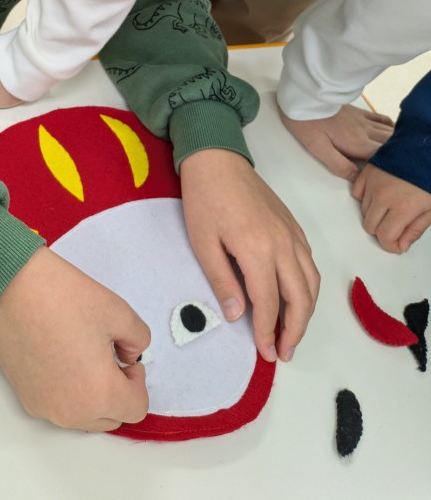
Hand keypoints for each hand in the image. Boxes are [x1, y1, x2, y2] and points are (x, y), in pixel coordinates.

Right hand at [0, 247, 149, 431]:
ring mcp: (45, 407)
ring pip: (84, 416)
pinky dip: (68, 392)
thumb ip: (139, 341)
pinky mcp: (26, 397)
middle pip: (111, 418)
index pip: (136, 409)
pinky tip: (62, 358)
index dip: (137, 380)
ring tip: (82, 356)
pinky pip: (59, 407)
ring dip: (92, 395)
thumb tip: (130, 356)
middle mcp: (71, 411)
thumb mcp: (120, 313)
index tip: (125, 358)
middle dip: (117, 391)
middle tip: (107, 356)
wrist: (13, 287)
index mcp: (100, 394)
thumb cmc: (63, 298)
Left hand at [180, 149, 319, 362]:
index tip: (264, 353)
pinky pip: (310, 264)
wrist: (218, 161)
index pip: (268, 303)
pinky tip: (296, 298)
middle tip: (283, 352)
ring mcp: (293, 234)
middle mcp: (284, 245)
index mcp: (258, 250)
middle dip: (295, 330)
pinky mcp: (295, 227)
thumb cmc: (204, 201)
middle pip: (301, 298)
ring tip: (292, 333)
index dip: (267, 332)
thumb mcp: (203, 244)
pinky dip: (308, 288)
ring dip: (306, 312)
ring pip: (312, 282)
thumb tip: (235, 316)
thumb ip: (221, 281)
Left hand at [280, 104, 393, 180]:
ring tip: (395, 155)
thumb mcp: (319, 149)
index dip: (387, 168)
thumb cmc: (308, 124)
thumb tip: (357, 179)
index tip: (386, 176)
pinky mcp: (359, 112)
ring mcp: (364, 120)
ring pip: (388, 132)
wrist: (305, 97)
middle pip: (389, 145)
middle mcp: (366, 131)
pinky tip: (390, 132)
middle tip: (392, 168)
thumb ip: (339, 165)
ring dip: (394, 143)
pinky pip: (382, 119)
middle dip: (394, 156)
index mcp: (357, 143)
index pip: (381, 157)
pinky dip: (390, 127)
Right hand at [351, 163, 430, 252]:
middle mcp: (383, 197)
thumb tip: (401, 245)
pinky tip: (380, 194)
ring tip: (393, 205)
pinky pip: (357, 193)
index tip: (397, 245)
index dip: (391, 245)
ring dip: (375, 213)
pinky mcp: (367, 173)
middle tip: (397, 225)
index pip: (385, 236)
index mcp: (403, 207)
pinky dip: (365, 198)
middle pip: (370, 226)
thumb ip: (416, 228)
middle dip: (383, 230)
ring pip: (363, 211)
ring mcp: (372, 184)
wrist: (427, 145)